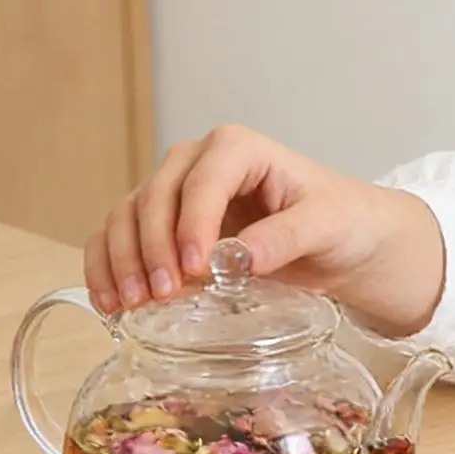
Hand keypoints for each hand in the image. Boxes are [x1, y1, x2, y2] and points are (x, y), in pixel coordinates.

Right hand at [84, 125, 446, 337]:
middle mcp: (199, 161)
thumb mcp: (327, 226)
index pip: (202, 182)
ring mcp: (178, 191)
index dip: (192, 224)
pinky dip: (109, 266)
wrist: (345, 239)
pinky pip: (122, 236)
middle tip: (161, 295)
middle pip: (155, 197)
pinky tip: (111, 301)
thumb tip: (239, 257)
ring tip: (132, 304)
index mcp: (239, 148)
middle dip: (152, 247)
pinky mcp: (167, 223)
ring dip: (122, 260)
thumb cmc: (342, 222)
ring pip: (128, 215)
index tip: (196, 268)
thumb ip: (287, 236)